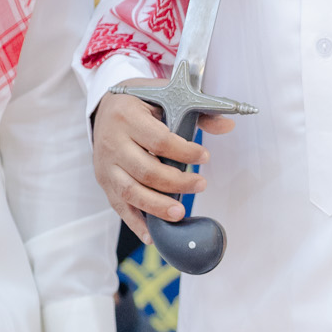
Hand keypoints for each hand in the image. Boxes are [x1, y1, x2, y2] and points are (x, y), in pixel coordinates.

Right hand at [91, 89, 234, 244]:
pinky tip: (154, 235)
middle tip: (201, 185)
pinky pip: (118, 205)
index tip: (205, 157)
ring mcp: (105, 165)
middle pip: (146, 170)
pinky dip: (136, 223)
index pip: (158, 140)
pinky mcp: (103, 181)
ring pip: (130, 191)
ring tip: (180, 213)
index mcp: (127, 116)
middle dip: (176, 183)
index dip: (184, 152)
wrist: (104, 106)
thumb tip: (228, 125)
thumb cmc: (140, 102)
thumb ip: (197, 112)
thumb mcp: (165, 96)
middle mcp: (111, 142)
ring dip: (157, 206)